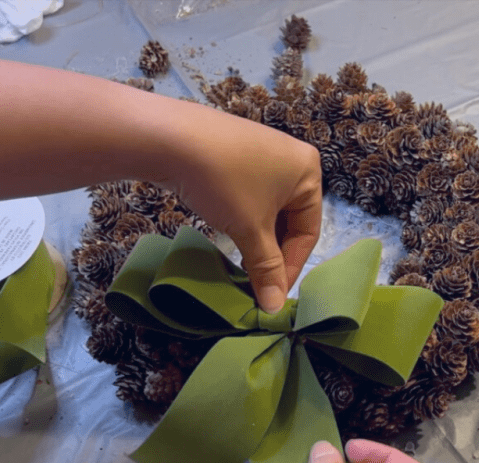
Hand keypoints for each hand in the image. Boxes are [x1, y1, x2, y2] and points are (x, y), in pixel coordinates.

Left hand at [151, 102, 322, 313]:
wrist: (169, 137)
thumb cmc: (223, 182)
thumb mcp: (250, 230)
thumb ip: (267, 269)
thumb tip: (275, 308)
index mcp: (308, 171)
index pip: (308, 231)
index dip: (291, 267)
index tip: (272, 294)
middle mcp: (292, 158)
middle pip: (290, 221)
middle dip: (272, 253)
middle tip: (256, 284)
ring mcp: (263, 153)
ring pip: (268, 210)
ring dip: (256, 240)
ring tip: (241, 265)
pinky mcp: (237, 154)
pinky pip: (250, 196)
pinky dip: (243, 219)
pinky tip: (229, 235)